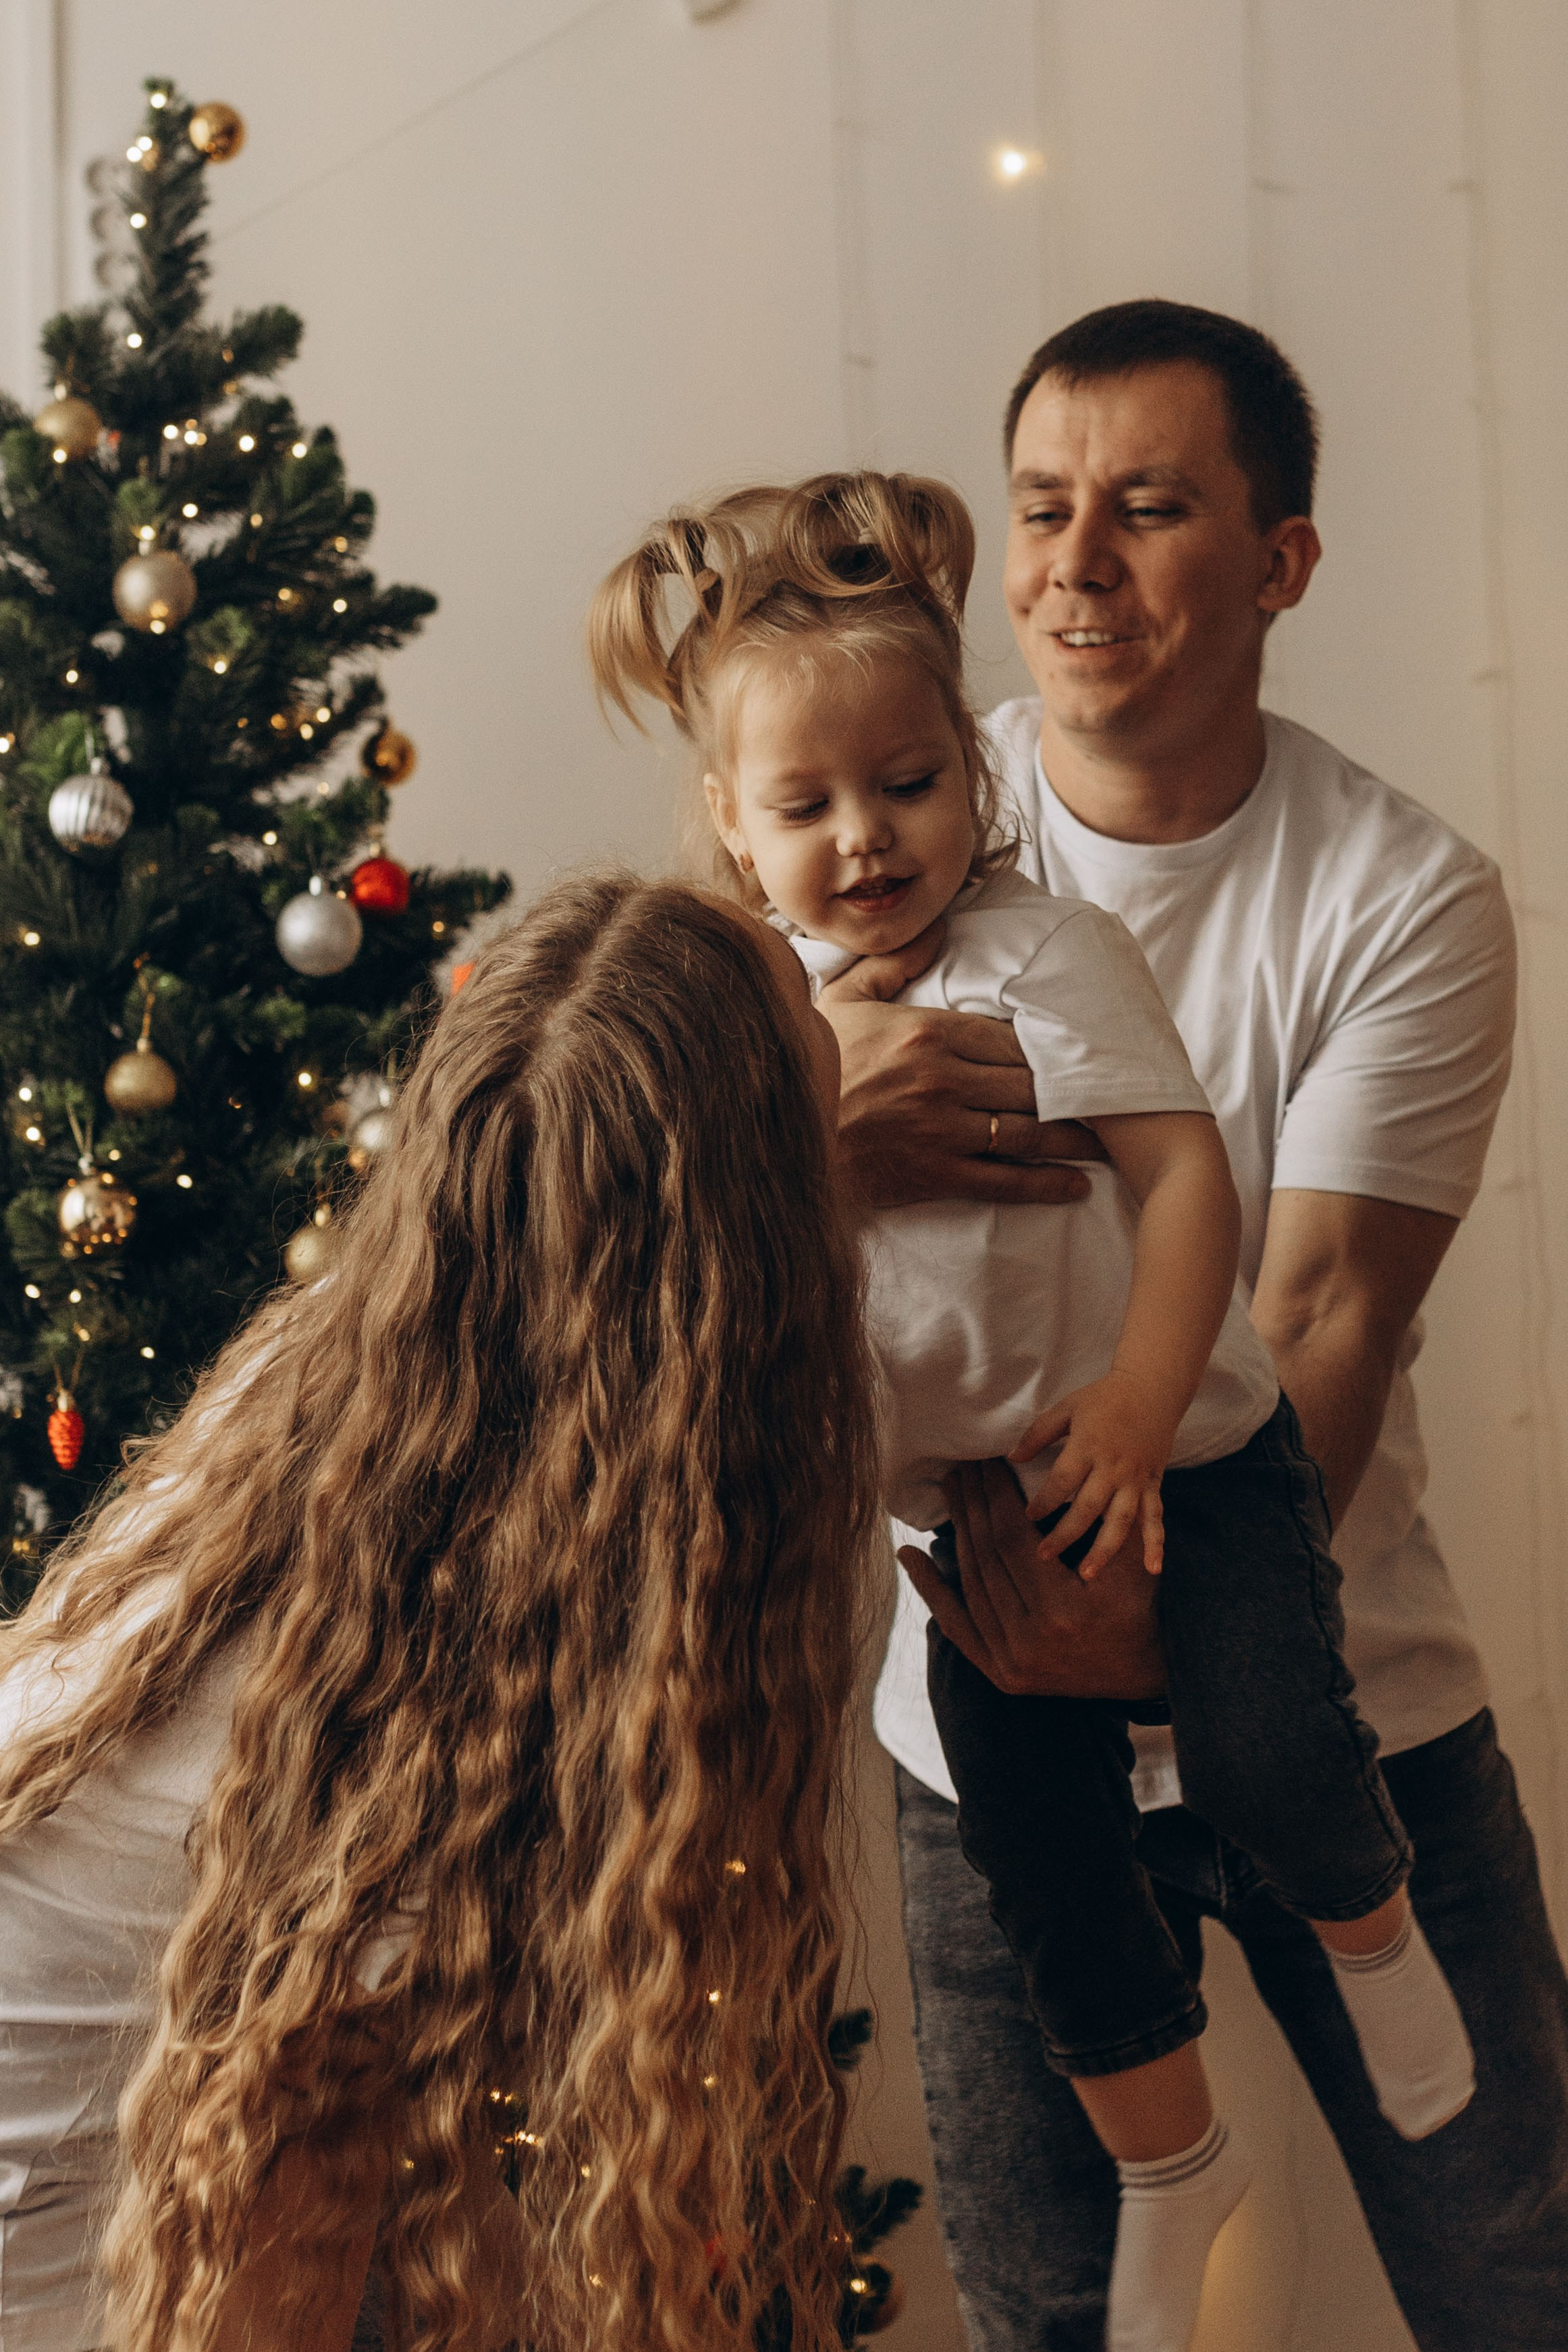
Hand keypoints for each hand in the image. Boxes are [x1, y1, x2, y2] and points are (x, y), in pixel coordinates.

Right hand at [818, 919, 1104, 1211]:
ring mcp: (942, 1132)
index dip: (1049, 1048)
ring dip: (1073, 1138)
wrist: (775, 1141)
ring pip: (1028, 1132)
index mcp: (927, 1034)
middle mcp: (943, 1081)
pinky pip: (1005, 1182)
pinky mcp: (935, 1176)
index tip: (1076, 1051)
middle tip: (1112, 1094)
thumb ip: (893, 965)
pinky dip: (1046, 1184)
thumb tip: (938, 930)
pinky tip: (1076, 1185)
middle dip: (1073, 1091)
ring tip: (1107, 1139)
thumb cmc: (810, 1069)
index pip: (1011, 1038)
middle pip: (1030, 1084)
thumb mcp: (842, 1002)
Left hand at [899, 1457, 1165, 1700]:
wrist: (1146, 1672)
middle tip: (962, 1466)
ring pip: (972, 1584)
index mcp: (1061, 1611)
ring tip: (950, 1493)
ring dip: (957, 1533)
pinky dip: (932, 1591)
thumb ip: (1098, 1520)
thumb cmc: (1140, 1607)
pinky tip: (909, 1556)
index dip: (995, 1494)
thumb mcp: (1132, 1561)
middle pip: (987, 1557)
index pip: (1012, 1538)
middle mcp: (1030, 1641)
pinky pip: (958, 1627)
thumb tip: (1062, 1468)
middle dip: (973, 1505)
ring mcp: (1011, 1662)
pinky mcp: (1000, 1674)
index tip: (985, 1461)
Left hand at [1010, 1371, 1172, 1578]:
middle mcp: (1112, 1467)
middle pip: (1087, 1508)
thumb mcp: (1066, 1408)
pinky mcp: (1153, 1484)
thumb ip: (1037, 1434)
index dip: (1044, 1501)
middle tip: (1043, 1556)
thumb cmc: (1103, 1398)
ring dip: (1104, 1550)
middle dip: (1064, 1534)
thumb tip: (1011, 1458)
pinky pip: (1155, 1517)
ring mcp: (1135, 1479)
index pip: (1062, 1481)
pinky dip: (1155, 1543)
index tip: (1028, 1516)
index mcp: (1088, 1446)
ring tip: (1088, 1575)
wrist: (1152, 1388)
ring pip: (1120, 1521)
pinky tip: (1153, 1568)